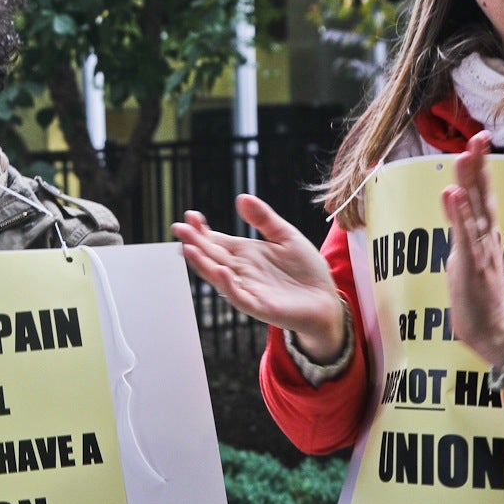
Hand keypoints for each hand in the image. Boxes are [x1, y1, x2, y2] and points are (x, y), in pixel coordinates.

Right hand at [171, 194, 346, 361]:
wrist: (326, 299)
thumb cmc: (306, 270)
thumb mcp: (286, 236)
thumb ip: (264, 219)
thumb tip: (241, 197)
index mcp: (244, 253)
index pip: (215, 240)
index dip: (201, 229)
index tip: (190, 215)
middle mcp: (240, 270)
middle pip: (211, 254)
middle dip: (193, 242)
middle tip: (178, 228)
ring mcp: (246, 288)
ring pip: (217, 275)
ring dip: (201, 263)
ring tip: (188, 248)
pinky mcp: (258, 305)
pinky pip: (238, 296)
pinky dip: (228, 285)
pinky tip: (222, 271)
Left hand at [441, 130, 503, 367]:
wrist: (492, 328)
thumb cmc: (476, 290)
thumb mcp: (464, 250)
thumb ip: (460, 222)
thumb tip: (452, 194)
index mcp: (485, 232)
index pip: (482, 194)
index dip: (480, 167)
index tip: (477, 140)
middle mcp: (487, 237)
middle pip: (483, 196)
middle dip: (480, 166)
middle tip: (478, 137)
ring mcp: (480, 251)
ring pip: (475, 212)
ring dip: (469, 184)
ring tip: (464, 157)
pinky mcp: (471, 266)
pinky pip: (465, 237)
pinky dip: (459, 215)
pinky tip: (453, 195)